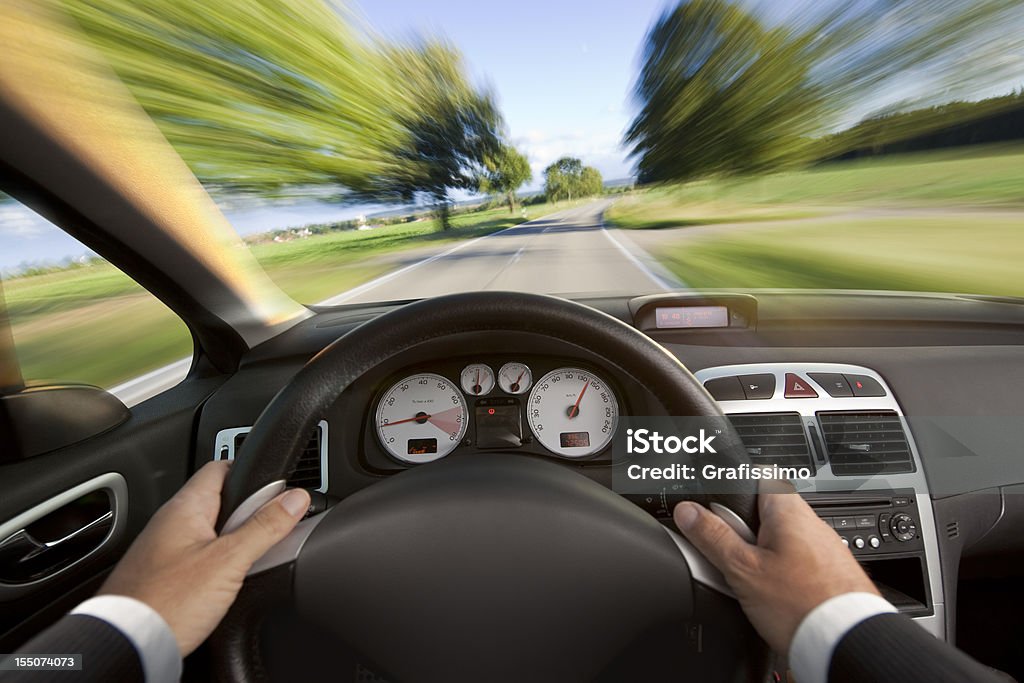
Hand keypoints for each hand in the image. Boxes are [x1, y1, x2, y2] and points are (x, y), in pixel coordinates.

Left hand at [100, 461, 309, 655]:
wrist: (128, 645)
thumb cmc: (166, 602)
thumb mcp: (228, 560)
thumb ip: (264, 527)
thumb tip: (294, 499)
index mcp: (185, 507)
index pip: (221, 467)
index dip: (251, 472)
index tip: (277, 488)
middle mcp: (172, 522)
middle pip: (222, 501)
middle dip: (249, 513)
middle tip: (271, 531)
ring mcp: (166, 549)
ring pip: (213, 532)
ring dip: (236, 541)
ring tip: (251, 561)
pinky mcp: (165, 574)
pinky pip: (201, 556)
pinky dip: (220, 563)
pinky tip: (229, 582)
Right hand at [673, 480, 877, 653]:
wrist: (845, 642)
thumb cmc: (803, 604)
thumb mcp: (743, 569)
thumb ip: (713, 536)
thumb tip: (688, 512)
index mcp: (788, 509)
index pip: (756, 475)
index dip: (730, 485)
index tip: (711, 503)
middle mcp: (810, 523)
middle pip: (761, 512)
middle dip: (738, 530)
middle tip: (724, 553)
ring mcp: (821, 548)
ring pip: (775, 540)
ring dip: (756, 554)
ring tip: (744, 581)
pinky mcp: (826, 573)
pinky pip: (792, 562)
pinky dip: (776, 573)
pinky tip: (768, 595)